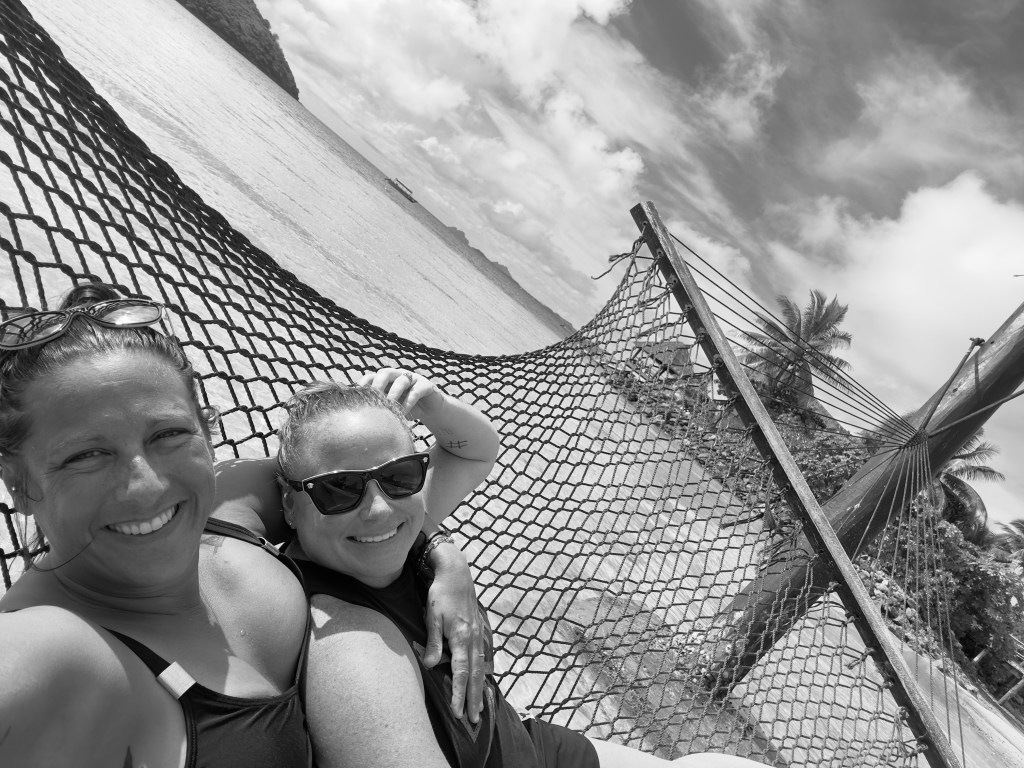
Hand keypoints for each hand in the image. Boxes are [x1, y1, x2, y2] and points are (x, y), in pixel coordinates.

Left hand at [358, 368, 443, 422]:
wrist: (431, 410)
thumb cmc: (407, 408)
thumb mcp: (391, 407)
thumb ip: (379, 407)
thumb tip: (361, 418)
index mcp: (387, 380)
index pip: (371, 376)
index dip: (363, 383)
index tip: (357, 395)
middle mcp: (398, 376)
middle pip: (385, 372)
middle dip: (378, 385)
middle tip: (373, 399)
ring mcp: (413, 379)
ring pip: (401, 380)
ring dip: (394, 393)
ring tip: (389, 406)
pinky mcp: (426, 386)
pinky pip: (416, 391)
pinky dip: (409, 401)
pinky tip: (404, 412)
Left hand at [422, 544, 488, 722]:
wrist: (456, 572)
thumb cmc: (440, 593)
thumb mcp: (432, 616)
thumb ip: (433, 641)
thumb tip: (430, 665)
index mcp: (461, 637)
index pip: (460, 672)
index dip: (459, 694)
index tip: (458, 713)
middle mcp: (474, 638)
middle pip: (475, 674)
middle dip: (474, 698)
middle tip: (476, 720)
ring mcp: (480, 633)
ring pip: (482, 666)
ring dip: (481, 687)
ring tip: (481, 706)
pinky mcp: (481, 628)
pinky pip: (485, 654)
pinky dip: (485, 669)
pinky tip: (485, 676)